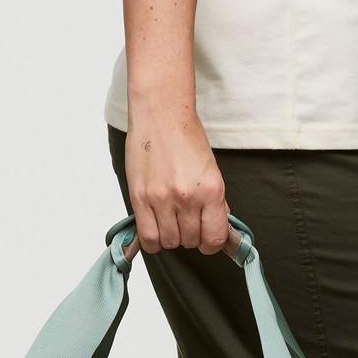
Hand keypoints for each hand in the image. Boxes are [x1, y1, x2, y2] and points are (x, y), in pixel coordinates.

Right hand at [126, 104, 228, 253]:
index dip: (210, 244)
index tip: (206, 239)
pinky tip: (156, 230)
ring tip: (170, 221)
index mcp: (211, 190)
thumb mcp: (211, 170)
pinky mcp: (140, 198)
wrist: (161, 114)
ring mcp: (162, 199)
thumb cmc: (186, 138)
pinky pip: (148, 238)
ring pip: (170, 242)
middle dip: (190, 236)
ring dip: (171, 237)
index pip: (214, 238)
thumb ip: (214, 202)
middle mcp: (187, 197)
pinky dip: (154, 241)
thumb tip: (217, 228)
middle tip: (185, 221)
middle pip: (190, 242)